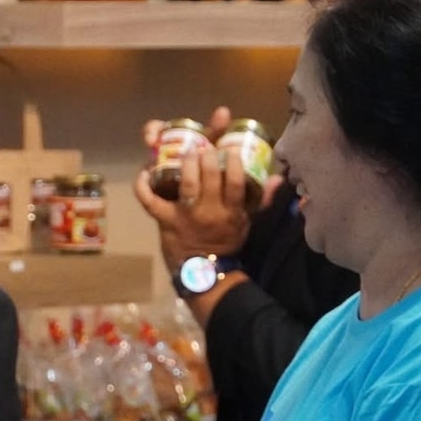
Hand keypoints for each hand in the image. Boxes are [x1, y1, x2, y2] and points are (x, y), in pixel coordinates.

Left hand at [133, 134, 252, 275]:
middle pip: (211, 176)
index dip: (234, 161)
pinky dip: (143, 186)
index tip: (231, 149)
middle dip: (208, 156)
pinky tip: (145, 173)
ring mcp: (186, 215)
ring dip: (187, 163)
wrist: (204, 272)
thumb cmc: (227, 242)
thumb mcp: (247, 222)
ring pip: (187, 183)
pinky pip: (151, 201)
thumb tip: (276, 177)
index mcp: (231, 211)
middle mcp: (210, 211)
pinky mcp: (165, 220)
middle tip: (205, 147)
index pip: (236, 182)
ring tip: (187, 151)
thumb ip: (261, 199)